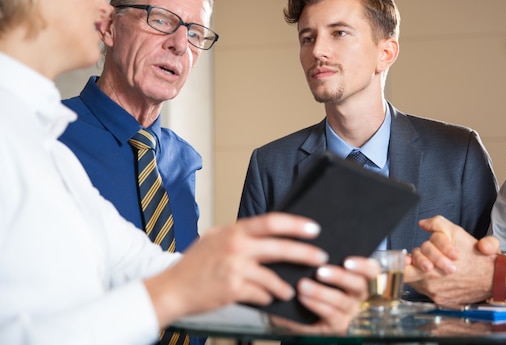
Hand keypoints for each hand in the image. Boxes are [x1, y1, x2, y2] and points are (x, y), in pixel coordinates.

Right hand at [145, 212, 333, 326]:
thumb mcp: (214, 238)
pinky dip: (267, 296)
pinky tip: (269, 298)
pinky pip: (261, 293)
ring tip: (291, 289)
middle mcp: (236, 246)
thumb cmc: (193, 266)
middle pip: (280, 247)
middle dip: (304, 253)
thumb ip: (238, 234)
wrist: (171, 289)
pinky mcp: (233, 289)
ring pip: (272, 276)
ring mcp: (235, 268)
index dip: (295, 224)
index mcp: (234, 230)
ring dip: (285, 285)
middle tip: (320, 257)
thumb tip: (265, 233)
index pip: (272, 222)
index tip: (313, 228)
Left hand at [269, 256, 378, 333]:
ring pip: (341, 301)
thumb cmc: (311, 283)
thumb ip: (323, 257)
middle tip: (320, 271)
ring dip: (321, 292)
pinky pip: (330, 314)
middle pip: (359, 285)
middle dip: (339, 277)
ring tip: (303, 284)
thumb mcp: (319, 269)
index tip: (347, 261)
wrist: (295, 312)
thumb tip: (313, 237)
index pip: (372, 270)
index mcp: (359, 277)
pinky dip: (316, 304)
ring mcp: (349, 312)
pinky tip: (303, 297)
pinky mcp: (338, 326)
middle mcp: (358, 295)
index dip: (363, 265)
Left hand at [405, 215, 499, 305]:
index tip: (408, 257)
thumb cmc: (477, 257)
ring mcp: (436, 295)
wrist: (494, 278)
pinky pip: (428, 293)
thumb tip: (423, 223)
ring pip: (418, 284)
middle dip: (413, 266)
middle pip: (408, 276)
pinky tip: (440, 276)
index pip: (404, 267)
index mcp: (431, 268)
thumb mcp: (457, 233)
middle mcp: (431, 284)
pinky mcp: (442, 301)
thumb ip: (437, 224)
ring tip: (433, 267)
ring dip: (422, 274)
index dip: (405, 260)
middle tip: (420, 260)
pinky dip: (431, 284)